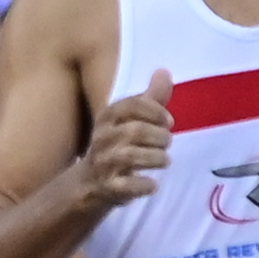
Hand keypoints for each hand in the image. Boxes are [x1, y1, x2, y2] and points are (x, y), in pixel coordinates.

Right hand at [78, 82, 174, 207]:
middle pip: (134, 131)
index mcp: (107, 117)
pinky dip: (144, 185)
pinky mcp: (107, 187)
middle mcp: (102, 138)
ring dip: (156, 158)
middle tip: (167, 143)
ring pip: (130, 156)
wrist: (89, 183)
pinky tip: (154, 184)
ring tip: (165, 161)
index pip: (131, 105)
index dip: (155, 112)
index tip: (169, 122)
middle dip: (159, 137)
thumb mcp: (131, 120)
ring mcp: (103, 163)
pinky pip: (127, 186)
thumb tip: (164, 71)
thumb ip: (151, 98)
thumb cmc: (117, 145)